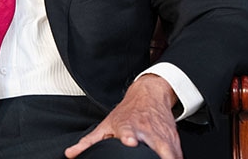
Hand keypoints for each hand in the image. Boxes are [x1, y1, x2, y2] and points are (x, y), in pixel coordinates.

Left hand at [64, 75, 181, 158]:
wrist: (148, 95)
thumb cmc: (126, 112)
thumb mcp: (106, 125)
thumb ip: (89, 142)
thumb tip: (70, 154)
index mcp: (127, 126)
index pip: (127, 131)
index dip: (128, 136)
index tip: (129, 141)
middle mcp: (146, 130)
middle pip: (154, 143)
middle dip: (158, 151)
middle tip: (157, 157)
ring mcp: (162, 135)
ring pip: (170, 151)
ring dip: (169, 157)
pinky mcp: (174, 140)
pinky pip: (177, 155)